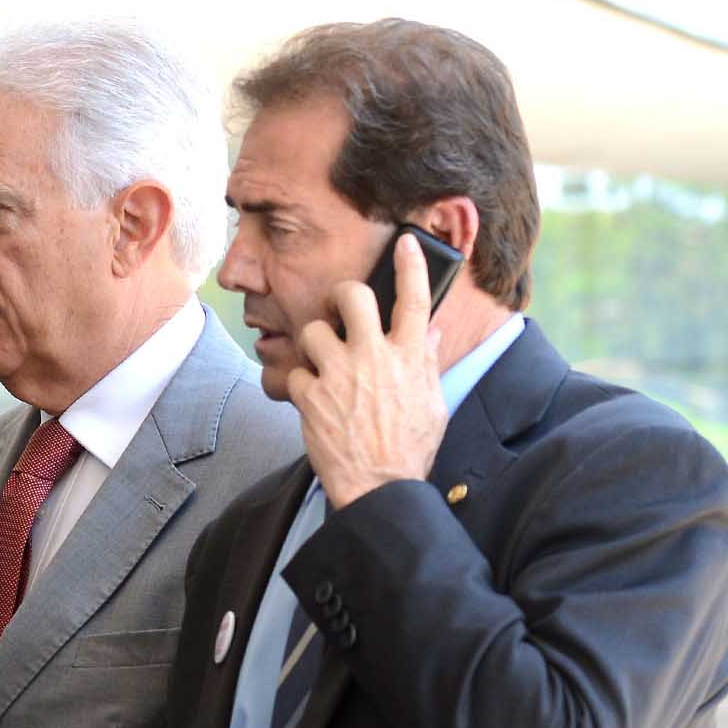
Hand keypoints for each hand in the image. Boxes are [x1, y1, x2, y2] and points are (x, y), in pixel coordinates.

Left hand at [287, 230, 447, 508]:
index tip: (405, 241)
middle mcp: (375, 357)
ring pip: (313, 330)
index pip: (414, 299)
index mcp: (410, 356)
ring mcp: (340, 373)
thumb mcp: (432, 402)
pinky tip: (311, 399)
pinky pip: (294, 371)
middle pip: (352, 296)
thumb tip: (429, 330)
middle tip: (338, 310)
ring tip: (321, 363)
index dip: (411, 265)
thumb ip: (424, 361)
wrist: (379, 486)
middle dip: (341, 295)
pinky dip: (299, 383)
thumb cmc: (409, 447)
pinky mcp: (311, 395)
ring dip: (313, 342)